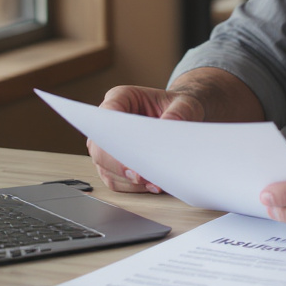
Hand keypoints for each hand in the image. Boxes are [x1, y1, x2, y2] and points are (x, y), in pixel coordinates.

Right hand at [86, 85, 204, 192]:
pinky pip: (115, 180)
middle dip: (120, 166)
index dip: (114, 141)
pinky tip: (152, 185)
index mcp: (121, 98)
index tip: (132, 158)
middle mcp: (109, 121)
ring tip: (154, 182)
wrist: (184, 115)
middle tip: (143, 177)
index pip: (106, 119)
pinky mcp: (115, 162)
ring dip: (128, 180)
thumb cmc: (180, 106)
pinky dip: (132, 187)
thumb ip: (178, 115)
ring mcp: (109, 143)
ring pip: (105, 168)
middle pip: (99, 149)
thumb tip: (167, 133)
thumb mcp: (186, 104)